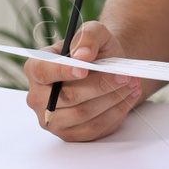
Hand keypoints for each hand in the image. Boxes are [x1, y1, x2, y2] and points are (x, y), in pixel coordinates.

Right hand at [23, 21, 144, 141]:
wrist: (106, 70)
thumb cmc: (95, 51)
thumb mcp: (95, 33)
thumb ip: (88, 37)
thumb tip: (82, 55)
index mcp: (36, 67)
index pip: (42, 71)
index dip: (62, 71)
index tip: (85, 69)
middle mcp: (38, 97)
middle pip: (68, 96)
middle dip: (101, 86)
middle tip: (125, 76)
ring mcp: (52, 119)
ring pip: (83, 114)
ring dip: (112, 99)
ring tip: (131, 84)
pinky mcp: (70, 134)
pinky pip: (94, 129)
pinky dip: (115, 113)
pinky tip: (127, 97)